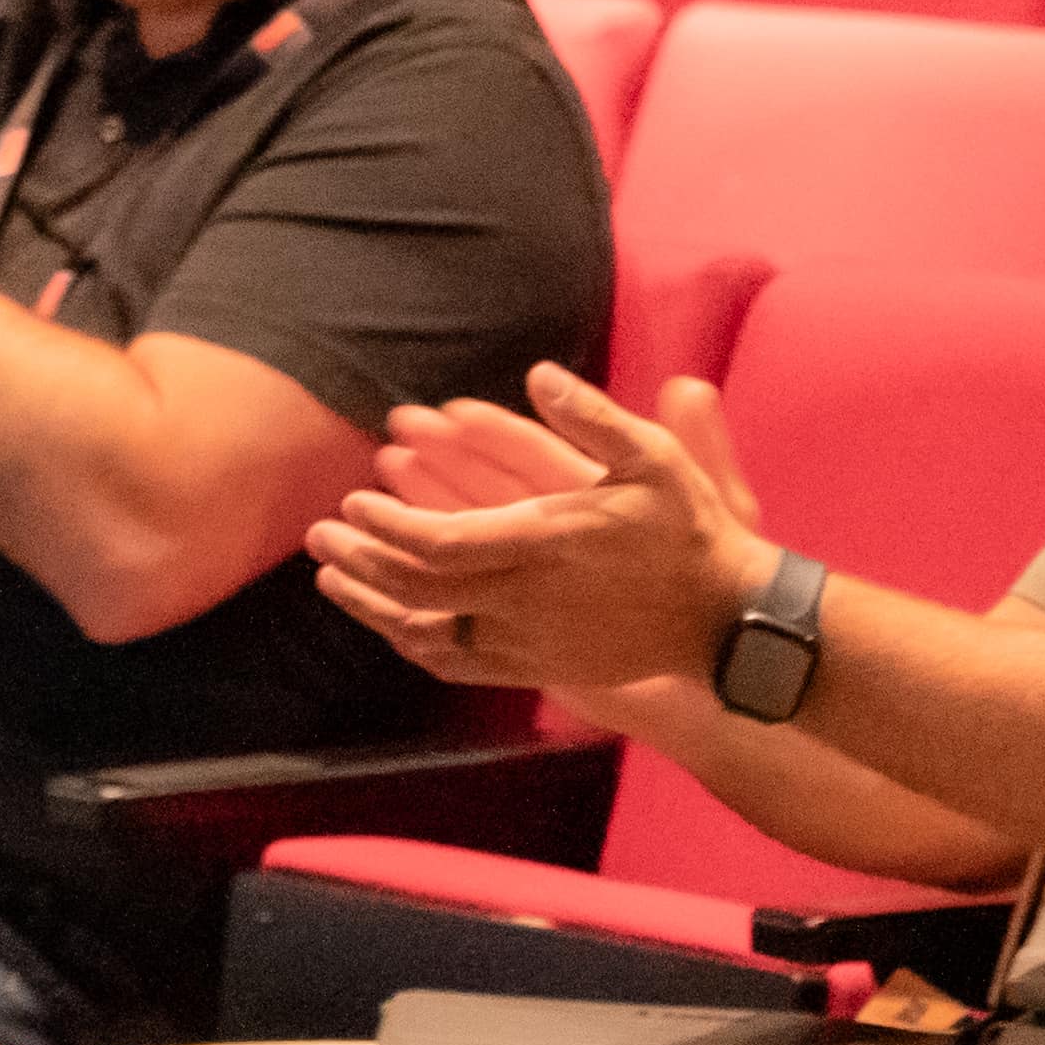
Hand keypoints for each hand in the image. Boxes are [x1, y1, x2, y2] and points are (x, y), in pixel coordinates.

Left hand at [308, 364, 774, 693]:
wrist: (724, 620)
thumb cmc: (691, 532)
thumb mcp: (655, 459)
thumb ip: (593, 417)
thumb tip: (539, 375)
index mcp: (547, 544)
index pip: (439, 542)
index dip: (386, 525)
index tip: (354, 498)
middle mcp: (528, 601)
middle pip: (418, 590)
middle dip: (361, 560)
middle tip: (321, 532)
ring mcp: (529, 643)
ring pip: (427, 635)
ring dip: (372, 607)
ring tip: (331, 580)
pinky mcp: (538, 669)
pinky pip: (458, 663)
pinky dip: (414, 644)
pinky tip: (392, 626)